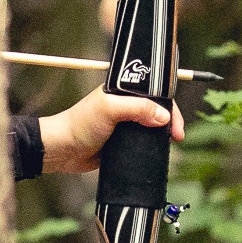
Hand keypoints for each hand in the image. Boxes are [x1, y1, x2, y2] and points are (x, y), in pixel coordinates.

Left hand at [40, 87, 184, 175]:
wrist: (63, 150)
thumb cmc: (79, 124)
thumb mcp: (109, 110)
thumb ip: (137, 108)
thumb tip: (163, 117)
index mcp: (123, 91)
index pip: (155, 92)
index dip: (169, 105)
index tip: (176, 122)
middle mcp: (126, 105)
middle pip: (158, 110)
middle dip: (171, 121)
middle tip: (178, 136)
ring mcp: (125, 124)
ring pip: (153, 127)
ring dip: (163, 135)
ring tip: (172, 143)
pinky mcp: (123, 141)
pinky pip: (144, 142)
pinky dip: (153, 146)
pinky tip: (159, 151)